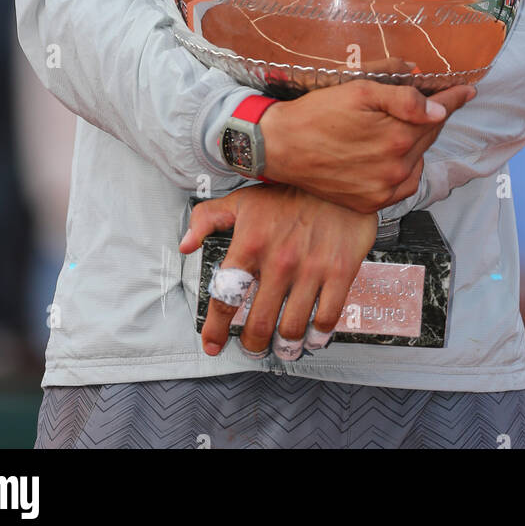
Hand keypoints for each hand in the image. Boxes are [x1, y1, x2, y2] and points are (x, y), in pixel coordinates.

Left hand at [179, 184, 377, 358]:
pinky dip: (317, 336)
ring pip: (292, 328)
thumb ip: (207, 220)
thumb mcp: (242, 200)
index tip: (212, 344)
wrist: (337, 177)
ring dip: (284, 347)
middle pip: (259, 323)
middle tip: (252, 348)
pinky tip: (312, 337)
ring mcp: (310, 269)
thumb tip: (185, 245)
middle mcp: (279, 261)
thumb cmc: (289, 190)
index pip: (225, 298)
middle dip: (252, 344)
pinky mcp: (339, 272)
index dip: (215, 330)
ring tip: (281, 349)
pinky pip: (326, 317)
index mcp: (251, 245)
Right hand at [258, 80, 475, 213]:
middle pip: (428, 137)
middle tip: (431, 101)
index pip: (437, 115)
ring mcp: (384, 191)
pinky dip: (403, 167)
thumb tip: (438, 111)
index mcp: (397, 138)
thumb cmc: (316, 114)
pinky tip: (390, 154)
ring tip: (399, 127)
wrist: (279, 147)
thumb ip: (404, 100)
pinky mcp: (370, 204)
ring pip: (416, 160)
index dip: (453, 99)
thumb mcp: (360, 91)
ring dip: (415, 143)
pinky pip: (402, 184)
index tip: (467, 91)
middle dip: (431, 118)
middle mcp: (396, 169)